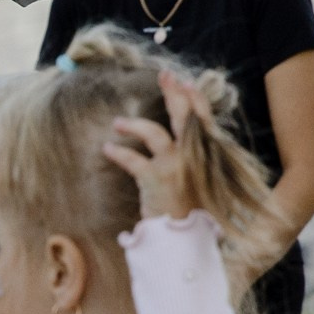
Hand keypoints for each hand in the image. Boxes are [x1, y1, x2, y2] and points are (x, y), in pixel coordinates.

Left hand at [101, 70, 200, 220]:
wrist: (183, 238)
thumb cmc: (188, 208)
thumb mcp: (197, 178)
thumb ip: (193, 155)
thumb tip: (182, 133)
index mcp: (206, 155)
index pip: (204, 119)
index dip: (195, 98)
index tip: (183, 81)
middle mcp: (194, 157)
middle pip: (185, 116)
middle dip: (173, 93)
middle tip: (164, 75)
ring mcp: (176, 167)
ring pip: (154, 133)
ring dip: (133, 125)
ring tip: (118, 123)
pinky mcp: (156, 180)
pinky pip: (133, 159)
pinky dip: (118, 152)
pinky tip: (108, 148)